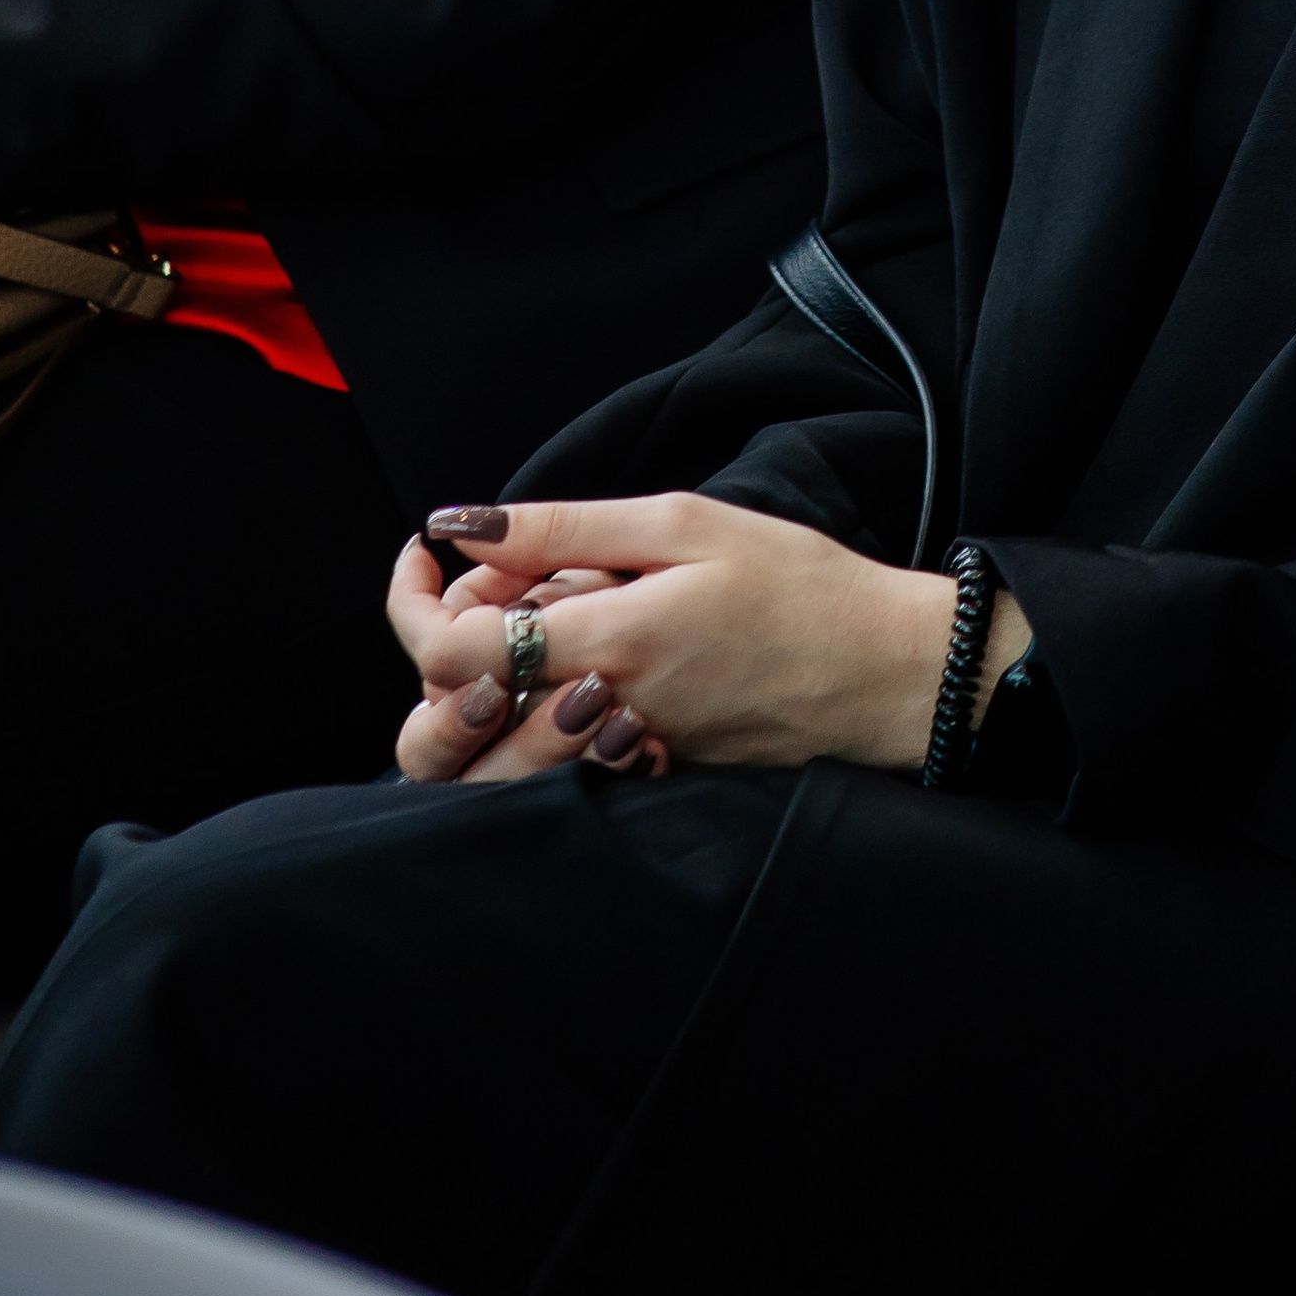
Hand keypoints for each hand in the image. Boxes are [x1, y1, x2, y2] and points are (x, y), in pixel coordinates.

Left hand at [384, 501, 1026, 788]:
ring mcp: (617, 757)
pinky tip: (583, 650)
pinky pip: (551, 757)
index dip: (413, 604)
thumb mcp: (682, 522)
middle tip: (482, 584)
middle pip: (449, 723)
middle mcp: (597, 716)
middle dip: (437, 651)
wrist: (882, 670)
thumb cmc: (797, 584)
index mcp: (603, 644)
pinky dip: (538, 705)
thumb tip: (460, 529)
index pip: (449, 655)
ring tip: (531, 614)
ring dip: (481, 685)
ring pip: (491, 751)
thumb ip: (563, 529)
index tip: (427, 554)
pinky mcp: (642, 773)